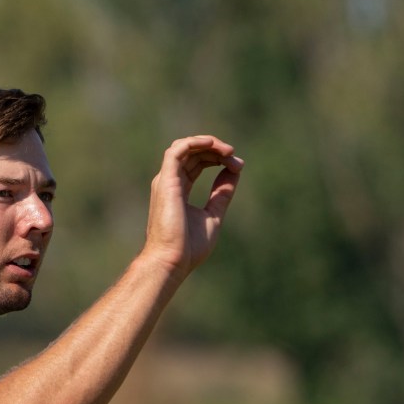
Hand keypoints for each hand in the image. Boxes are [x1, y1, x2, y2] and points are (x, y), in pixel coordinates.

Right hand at [143, 135, 243, 278]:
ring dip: (208, 144)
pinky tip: (212, 144)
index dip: (218, 158)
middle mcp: (170, 181)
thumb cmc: (189, 247)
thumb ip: (221, 194)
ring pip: (184, 147)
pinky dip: (194, 142)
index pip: (197, 162)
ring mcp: (166, 181)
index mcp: (179, 189)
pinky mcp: (166, 181)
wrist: (173, 261)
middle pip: (193, 152)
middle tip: (235, 159)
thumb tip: (233, 172)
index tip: (237, 167)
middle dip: (216, 150)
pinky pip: (177, 151)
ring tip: (228, 151)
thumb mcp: (214, 215)